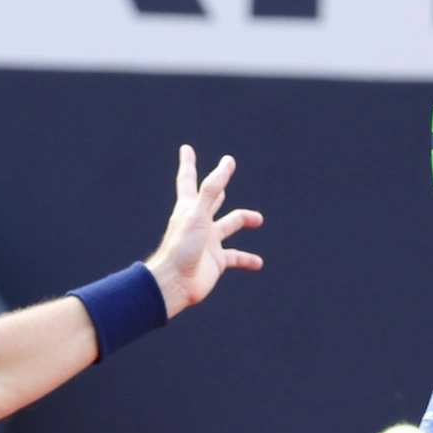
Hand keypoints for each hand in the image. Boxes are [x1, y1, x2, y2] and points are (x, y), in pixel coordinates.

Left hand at [145, 144, 264, 317]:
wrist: (175, 284)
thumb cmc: (181, 248)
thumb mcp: (197, 215)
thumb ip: (211, 190)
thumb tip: (225, 165)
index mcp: (189, 208)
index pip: (189, 180)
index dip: (189, 163)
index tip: (186, 149)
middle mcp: (199, 222)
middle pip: (211, 198)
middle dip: (218, 186)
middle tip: (226, 171)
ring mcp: (208, 242)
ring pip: (229, 225)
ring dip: (243, 220)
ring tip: (258, 220)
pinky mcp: (216, 261)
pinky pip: (236, 257)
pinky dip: (247, 259)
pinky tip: (257, 263)